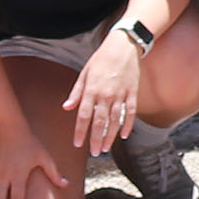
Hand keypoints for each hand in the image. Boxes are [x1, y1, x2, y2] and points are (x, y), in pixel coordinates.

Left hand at [64, 32, 146, 153]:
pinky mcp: (132, 92)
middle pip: (100, 122)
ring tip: (105, 148)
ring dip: (110, 136)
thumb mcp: (84, 73)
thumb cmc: (101, 59)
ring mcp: (120, 94)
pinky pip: (130, 112)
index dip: (81, 131)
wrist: (123, 46)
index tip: (78, 143)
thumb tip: (66, 107)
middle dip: (96, 139)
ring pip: (115, 120)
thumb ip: (76, 92)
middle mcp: (105, 94)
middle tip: (94, 152)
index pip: (84, 116)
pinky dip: (128, 124)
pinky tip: (124, 135)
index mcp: (91, 90)